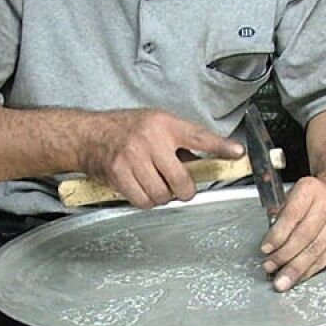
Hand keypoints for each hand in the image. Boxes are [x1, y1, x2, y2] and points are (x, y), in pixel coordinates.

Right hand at [83, 109, 242, 208]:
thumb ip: (179, 143)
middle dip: (184, 190)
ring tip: (155, 184)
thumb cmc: (125, 130)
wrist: (88, 135)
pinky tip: (142, 189)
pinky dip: (146, 201)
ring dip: (163, 196)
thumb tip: (205, 164)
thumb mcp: (155, 125)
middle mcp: (150, 139)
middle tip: (179, 187)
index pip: (199, 137)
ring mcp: (133, 157)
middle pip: (182, 180)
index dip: (220, 147)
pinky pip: (144, 201)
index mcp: (164, 124)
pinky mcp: (120, 174)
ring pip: (163, 195)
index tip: (237, 153)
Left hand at [260, 175, 325, 290]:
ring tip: (282, 280)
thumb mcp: (291, 196)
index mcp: (310, 190)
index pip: (292, 216)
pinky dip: (309, 270)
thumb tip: (270, 244)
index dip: (277, 235)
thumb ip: (279, 216)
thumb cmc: (310, 198)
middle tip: (270, 267)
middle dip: (284, 256)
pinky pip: (325, 259)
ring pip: (315, 250)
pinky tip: (298, 277)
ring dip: (296, 268)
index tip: (266, 249)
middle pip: (304, 236)